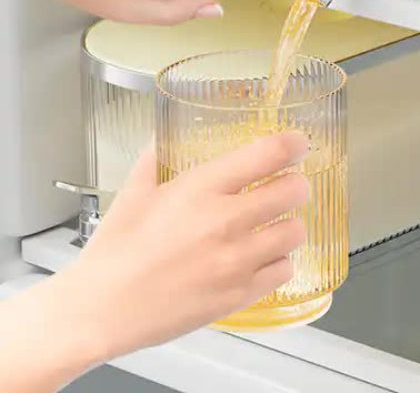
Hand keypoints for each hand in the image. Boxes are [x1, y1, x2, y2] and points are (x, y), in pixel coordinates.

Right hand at [0, 132, 309, 391]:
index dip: (293, 144)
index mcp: (202, 189)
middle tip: (285, 186)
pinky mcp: (239, 295)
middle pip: (295, 190)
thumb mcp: (136, 190)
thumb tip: (170, 131)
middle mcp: (226, 222)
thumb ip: (159, 154)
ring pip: (296, 231)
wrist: (99, 311)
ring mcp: (236, 261)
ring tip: (272, 224)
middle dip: (295, 183)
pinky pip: (284, 270)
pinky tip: (261, 258)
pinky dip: (278, 261)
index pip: (270, 153)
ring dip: (288, 223)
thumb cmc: (115, 250)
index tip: (297, 144)